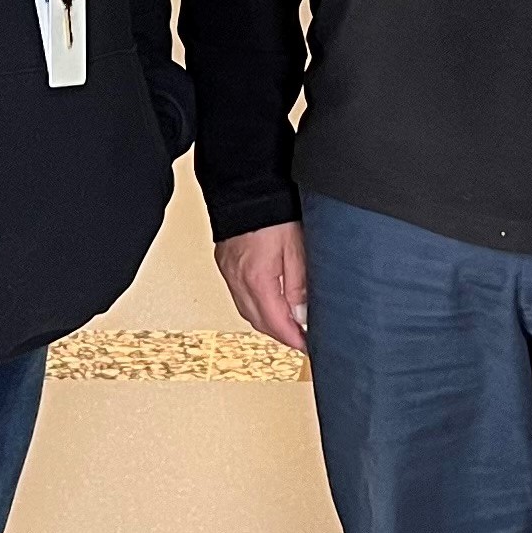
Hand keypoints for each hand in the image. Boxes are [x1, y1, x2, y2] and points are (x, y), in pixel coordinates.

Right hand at [215, 222, 310, 351]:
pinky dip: (255, 304)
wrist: (245, 186)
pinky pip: (239, 295)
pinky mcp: (225, 263)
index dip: (293, 339)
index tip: (307, 346)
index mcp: (257, 279)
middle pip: (259, 322)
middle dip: (280, 333)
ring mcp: (228, 272)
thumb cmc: (272, 211)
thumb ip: (299, 285)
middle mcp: (238, 279)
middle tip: (300, 337)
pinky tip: (267, 301)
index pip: (276, 323)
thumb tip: (303, 315)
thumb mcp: (296, 248)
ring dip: (267, 321)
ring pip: (247, 310)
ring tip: (287, 322)